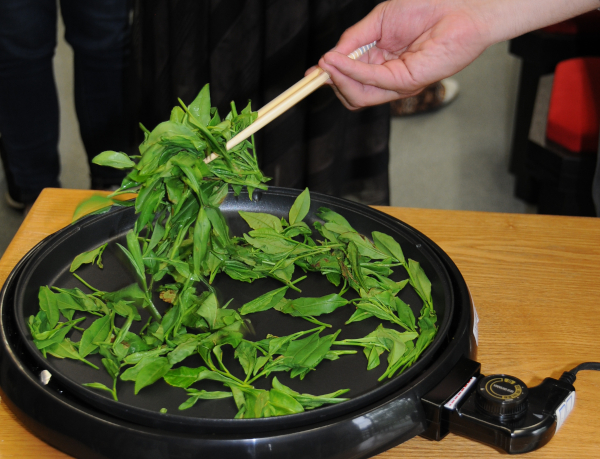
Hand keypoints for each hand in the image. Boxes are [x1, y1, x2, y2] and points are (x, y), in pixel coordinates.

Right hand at [316, 0, 599, 109]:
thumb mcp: (377, 22)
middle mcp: (388, 78)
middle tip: (321, 67)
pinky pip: (371, 82)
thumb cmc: (426, 8)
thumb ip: (353, 40)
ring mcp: (398, 84)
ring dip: (338, 79)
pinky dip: (351, 72)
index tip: (310, 74)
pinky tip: (338, 61)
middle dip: (332, 82)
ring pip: (358, 95)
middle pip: (351, 94)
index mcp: (380, 64)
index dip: (329, 78)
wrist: (459, 7)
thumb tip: (327, 59)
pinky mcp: (407, 83)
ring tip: (327, 63)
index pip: (350, 81)